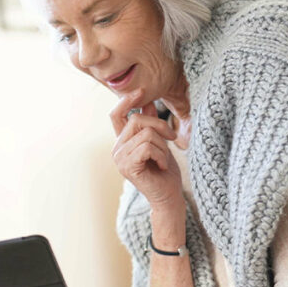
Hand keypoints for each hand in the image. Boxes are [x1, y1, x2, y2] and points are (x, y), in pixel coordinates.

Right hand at [109, 90, 180, 209]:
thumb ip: (151, 125)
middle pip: (137, 120)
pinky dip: (160, 155)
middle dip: (160, 126)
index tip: (142, 90)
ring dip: (162, 146)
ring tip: (163, 159)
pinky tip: (161, 165)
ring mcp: (120, 158)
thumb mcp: (160, 142)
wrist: (169, 195)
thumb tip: (147, 103)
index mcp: (122, 141)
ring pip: (146, 134)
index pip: (116, 115)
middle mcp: (117, 148)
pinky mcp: (127, 166)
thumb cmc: (165, 171)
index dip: (126, 100)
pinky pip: (147, 147)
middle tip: (171, 139)